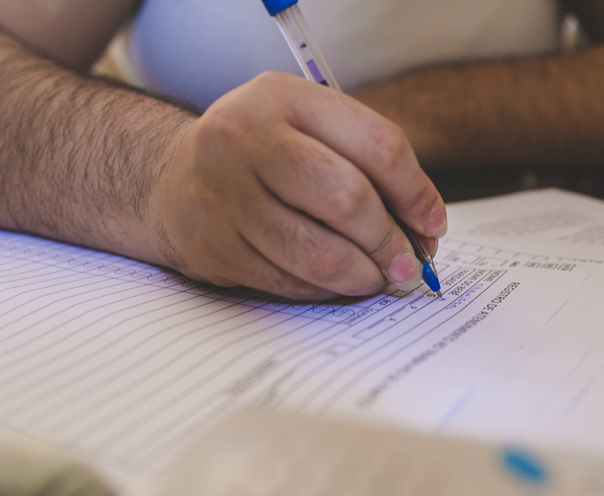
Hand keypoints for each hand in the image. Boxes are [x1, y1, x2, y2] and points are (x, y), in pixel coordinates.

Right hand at [143, 71, 446, 299]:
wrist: (172, 179)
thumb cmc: (262, 156)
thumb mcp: (308, 128)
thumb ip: (366, 163)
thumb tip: (425, 228)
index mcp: (284, 98)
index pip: (377, 146)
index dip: (417, 194)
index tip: (432, 224)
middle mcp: (246, 139)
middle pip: (348, 200)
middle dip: (391, 242)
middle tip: (409, 265)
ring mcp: (223, 195)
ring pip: (319, 252)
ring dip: (363, 276)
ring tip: (380, 278)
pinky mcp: (214, 247)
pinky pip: (289, 281)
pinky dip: (325, 289)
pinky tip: (337, 282)